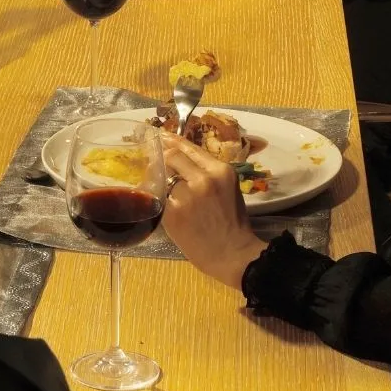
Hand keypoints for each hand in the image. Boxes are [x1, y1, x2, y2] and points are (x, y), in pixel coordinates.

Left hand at [163, 137, 266, 287]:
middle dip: (163, 159)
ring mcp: (186, 195)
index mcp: (220, 170)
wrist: (232, 254)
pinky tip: (165, 207)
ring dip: (161, 182)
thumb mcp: (227, 188)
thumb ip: (206, 171)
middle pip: (171, 157)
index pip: (189, 148)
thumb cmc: (232, 222)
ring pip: (163, 177)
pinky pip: (158, 197)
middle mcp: (203, 179)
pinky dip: (158, 199)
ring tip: (168, 192)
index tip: (162, 135)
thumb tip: (179, 155)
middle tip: (157, 162)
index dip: (172, 140)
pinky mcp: (172, 212)